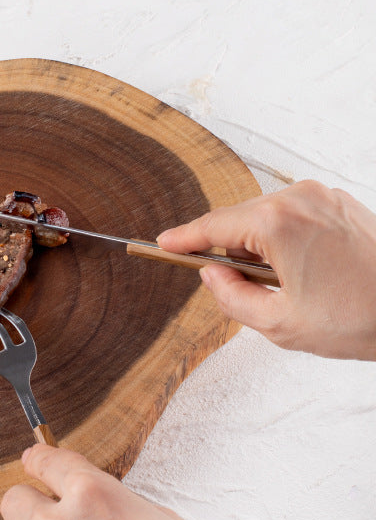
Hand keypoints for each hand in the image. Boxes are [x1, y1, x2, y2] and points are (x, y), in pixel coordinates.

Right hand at [156, 180, 375, 359]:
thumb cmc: (359, 318)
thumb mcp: (279, 324)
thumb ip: (230, 297)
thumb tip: (212, 274)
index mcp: (277, 222)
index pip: (212, 227)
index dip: (183, 239)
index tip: (163, 244)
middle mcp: (298, 197)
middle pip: (237, 220)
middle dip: (227, 251)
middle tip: (233, 288)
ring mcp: (322, 196)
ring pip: (264, 217)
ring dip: (258, 247)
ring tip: (282, 287)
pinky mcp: (340, 202)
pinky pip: (292, 215)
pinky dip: (282, 239)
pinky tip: (300, 271)